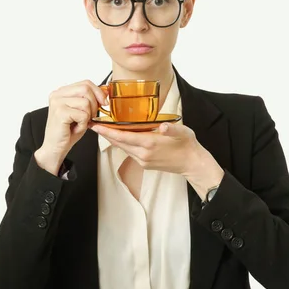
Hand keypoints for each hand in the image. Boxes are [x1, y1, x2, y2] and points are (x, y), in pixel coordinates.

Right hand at [35, 80, 106, 174]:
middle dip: (95, 103)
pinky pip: (83, 114)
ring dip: (88, 116)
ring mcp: (57, 103)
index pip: (85, 83)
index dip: (98, 92)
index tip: (104, 102)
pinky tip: (75, 128)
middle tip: (92, 116)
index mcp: (61, 92)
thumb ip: (89, 99)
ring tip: (80, 123)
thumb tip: (105, 92)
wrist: (55, 147)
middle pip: (86, 88)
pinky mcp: (60, 113)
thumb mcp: (81, 111)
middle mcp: (57, 94)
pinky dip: (83, 124)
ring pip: (86, 102)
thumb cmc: (68, 131)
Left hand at [91, 121, 223, 198]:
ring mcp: (143, 160)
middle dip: (106, 134)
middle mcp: (143, 154)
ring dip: (114, 139)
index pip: (123, 137)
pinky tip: (121, 137)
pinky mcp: (145, 164)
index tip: (97, 126)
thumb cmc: (187, 145)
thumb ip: (171, 128)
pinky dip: (123, 144)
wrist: (192, 163)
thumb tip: (163, 126)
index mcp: (150, 144)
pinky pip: (130, 152)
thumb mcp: (182, 131)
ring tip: (104, 129)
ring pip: (124, 148)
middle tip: (95, 125)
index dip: (108, 131)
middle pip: (119, 143)